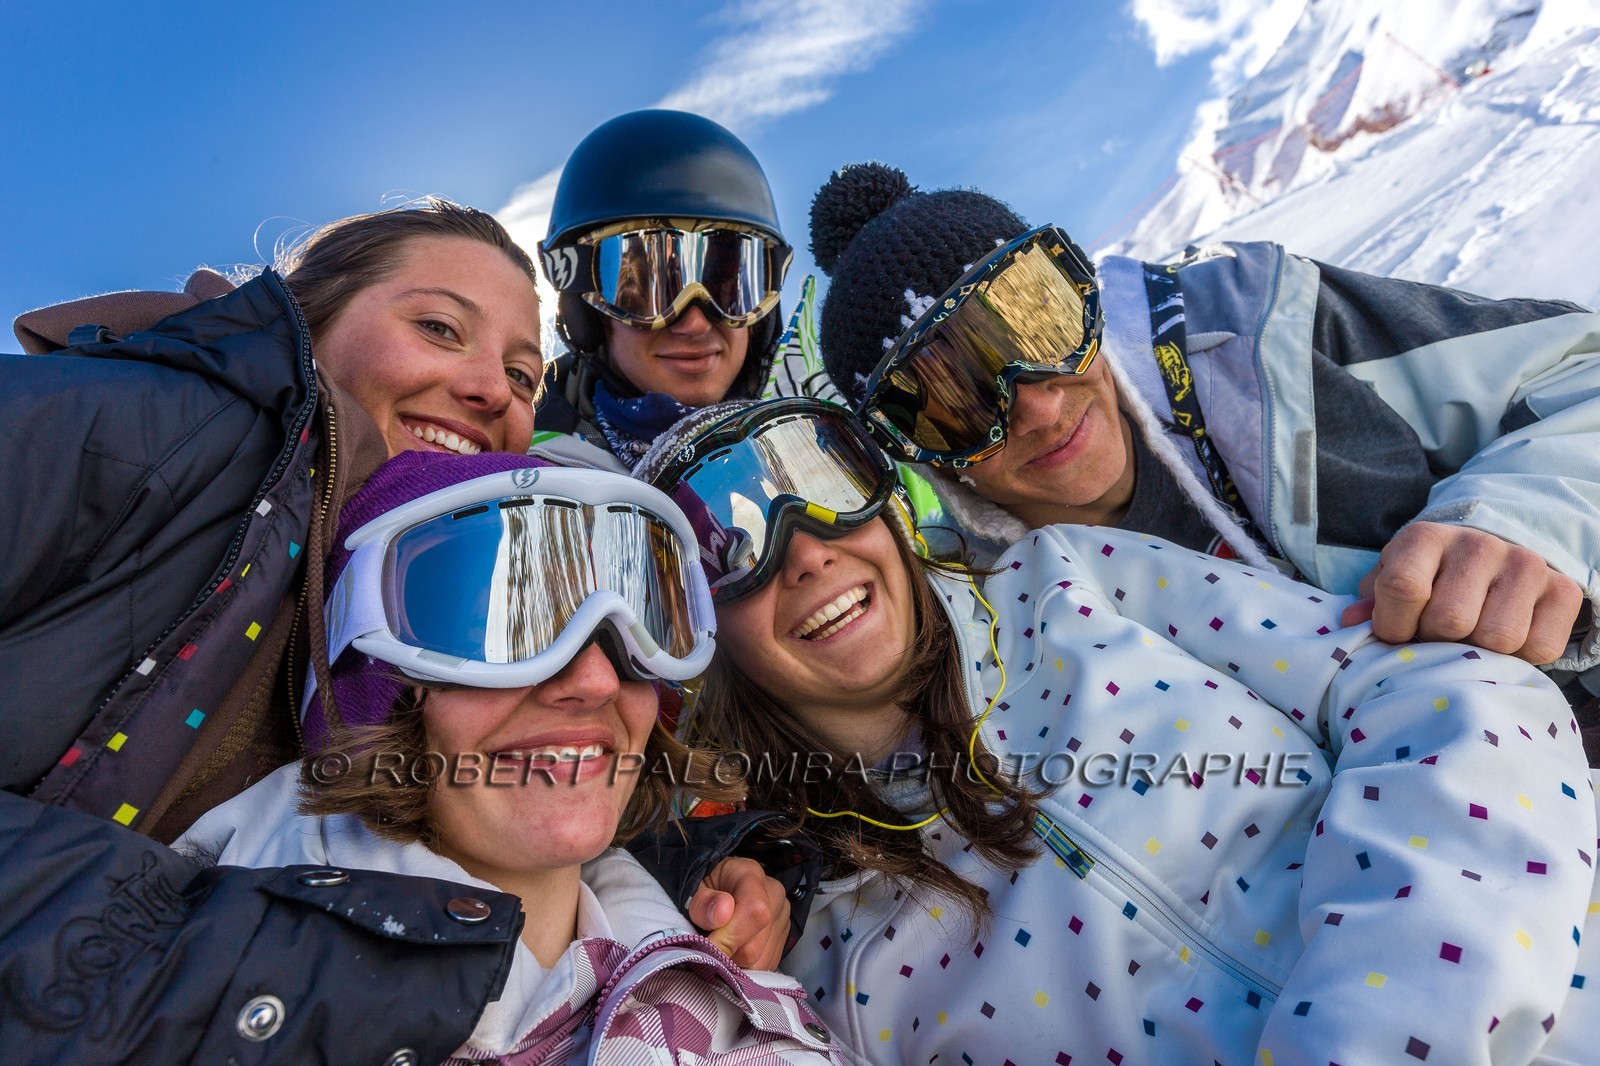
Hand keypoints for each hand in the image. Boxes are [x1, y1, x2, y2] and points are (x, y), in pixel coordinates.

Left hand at [687, 856, 789, 970]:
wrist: (715, 887)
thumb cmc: (703, 888)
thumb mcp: (692, 888)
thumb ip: (702, 901)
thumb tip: (721, 914)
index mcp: (751, 875)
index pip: (755, 912)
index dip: (728, 938)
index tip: (705, 947)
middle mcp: (774, 896)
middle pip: (754, 946)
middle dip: (725, 954)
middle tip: (705, 945)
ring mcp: (781, 919)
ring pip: (759, 962)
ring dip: (734, 964)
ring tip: (719, 945)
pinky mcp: (782, 940)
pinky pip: (764, 967)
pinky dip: (744, 967)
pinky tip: (732, 950)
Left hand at [1339, 522, 1583, 663]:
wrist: (1495, 553)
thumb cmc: (1431, 575)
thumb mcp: (1394, 578)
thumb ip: (1372, 602)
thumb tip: (1350, 624)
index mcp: (1426, 538)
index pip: (1403, 587)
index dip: (1393, 625)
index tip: (1396, 634)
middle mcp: (1479, 546)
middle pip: (1450, 620)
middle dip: (1436, 640)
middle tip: (1436, 636)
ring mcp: (1526, 566)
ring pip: (1497, 638)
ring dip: (1478, 652)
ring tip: (1469, 638)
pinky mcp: (1563, 591)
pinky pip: (1539, 648)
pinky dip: (1518, 658)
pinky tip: (1503, 642)